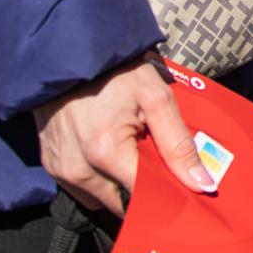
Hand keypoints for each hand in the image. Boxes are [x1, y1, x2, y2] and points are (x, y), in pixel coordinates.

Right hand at [33, 55, 214, 215]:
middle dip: (143, 190)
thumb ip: (178, 144)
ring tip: (130, 150)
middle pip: (122, 203)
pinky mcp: (50, 164)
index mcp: (106, 154)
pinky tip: (107, 148)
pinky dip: (98, 177)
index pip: (145, 200)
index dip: (167, 195)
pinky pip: (81, 188)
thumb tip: (201, 184)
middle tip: (156, 160)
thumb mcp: (155, 96)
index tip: (182, 187)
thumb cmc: (115, 70)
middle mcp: (78, 171)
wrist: (68, 48)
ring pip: (101, 199)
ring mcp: (60, 170)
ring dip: (118, 184)